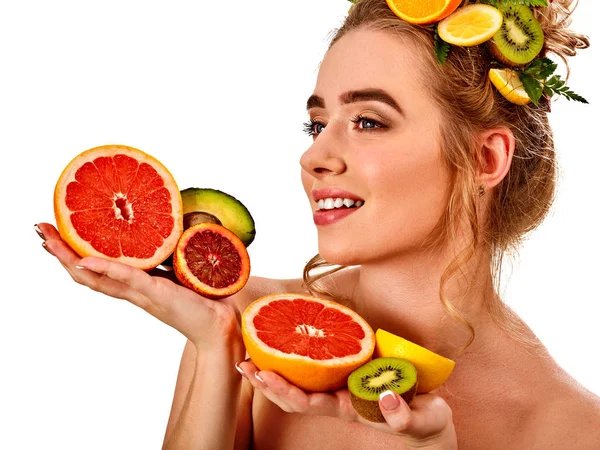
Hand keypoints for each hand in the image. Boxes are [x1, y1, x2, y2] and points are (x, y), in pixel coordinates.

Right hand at [36, 223, 242, 352]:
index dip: (75, 255)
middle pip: (88, 275)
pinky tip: (86, 260)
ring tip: (51, 242)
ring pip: (98, 278)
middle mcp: (134, 292)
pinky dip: (105, 269)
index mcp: (137, 286)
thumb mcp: (180, 273)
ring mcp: (143, 294)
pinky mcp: (157, 293)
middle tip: (41, 232)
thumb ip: (167, 261)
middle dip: (62, 254)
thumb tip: (165, 235)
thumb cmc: (204, 299)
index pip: (98, 271)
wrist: (222, 325)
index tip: (58, 236)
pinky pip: (126, 280)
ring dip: (71, 260)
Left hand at [237, 359, 456, 448]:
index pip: (308, 402)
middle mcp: (339, 399)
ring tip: (252, 352)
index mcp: (349, 409)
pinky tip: (286, 340)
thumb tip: (388, 400)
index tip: (262, 375)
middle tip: (243, 363)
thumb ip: (404, 416)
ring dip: (276, 368)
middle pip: (295, 395)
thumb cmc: (424, 421)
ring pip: (301, 381)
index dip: (284, 390)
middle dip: (267, 382)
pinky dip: (298, 355)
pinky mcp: (351, 372)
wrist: (432, 421)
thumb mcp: (420, 421)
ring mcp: (342, 387)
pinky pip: (319, 364)